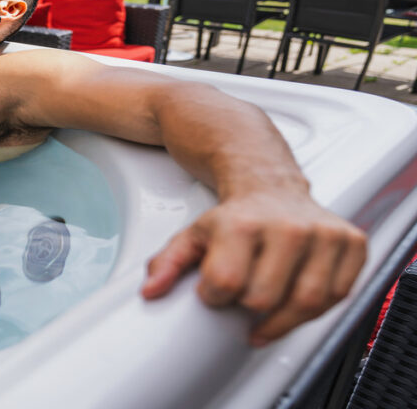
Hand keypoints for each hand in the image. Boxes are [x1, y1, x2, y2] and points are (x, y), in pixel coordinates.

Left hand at [141, 191, 366, 345]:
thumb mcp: (193, 235)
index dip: (214, 297)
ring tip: (267, 312)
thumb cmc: (234, 217)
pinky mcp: (352, 241)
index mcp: (242, 223)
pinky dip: (317, 309)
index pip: (225, 284)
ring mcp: (323, 233)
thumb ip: (167, 263)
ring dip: (283, 317)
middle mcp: (287, 226)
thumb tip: (150, 291)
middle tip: (243, 295)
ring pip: (306, 303)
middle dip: (248, 305)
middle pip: (264, 298)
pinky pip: (338, 295)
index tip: (213, 291)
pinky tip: (296, 302)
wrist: (270, 185)